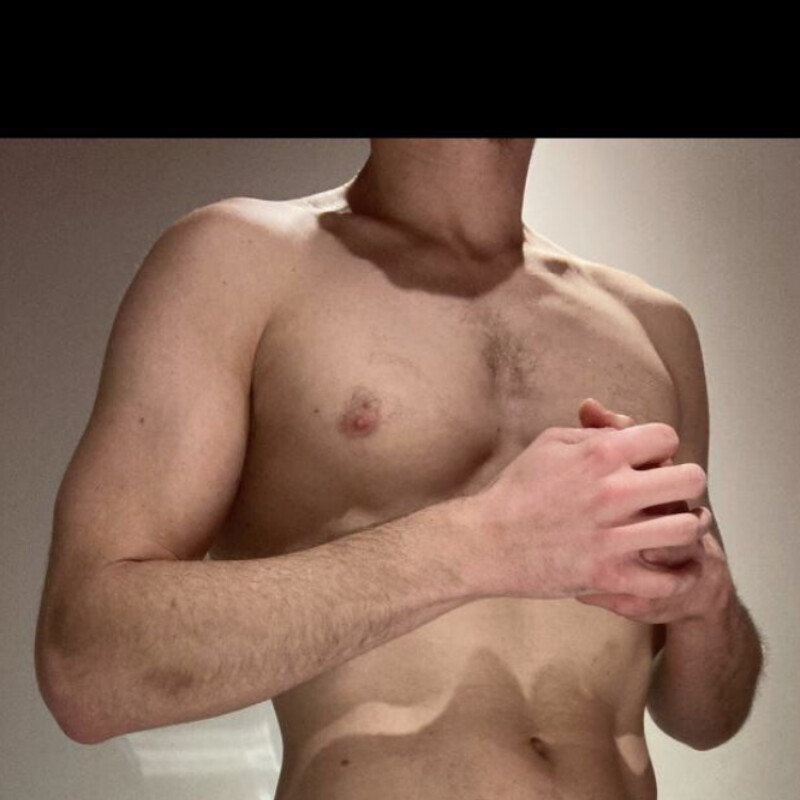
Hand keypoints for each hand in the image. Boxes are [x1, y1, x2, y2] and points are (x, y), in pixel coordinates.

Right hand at [466, 413, 707, 602]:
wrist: (487, 541)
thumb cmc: (517, 490)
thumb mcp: (549, 443)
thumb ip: (593, 433)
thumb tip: (627, 431)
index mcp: (600, 454)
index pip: (666, 438)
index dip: (662, 446)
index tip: (653, 459)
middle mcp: (614, 492)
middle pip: (691, 479)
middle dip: (686, 482)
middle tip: (673, 492)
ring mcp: (614, 537)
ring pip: (687, 529)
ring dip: (690, 526)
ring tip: (682, 526)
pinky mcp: (608, 575)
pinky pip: (667, 581)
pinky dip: (680, 576)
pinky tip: (677, 567)